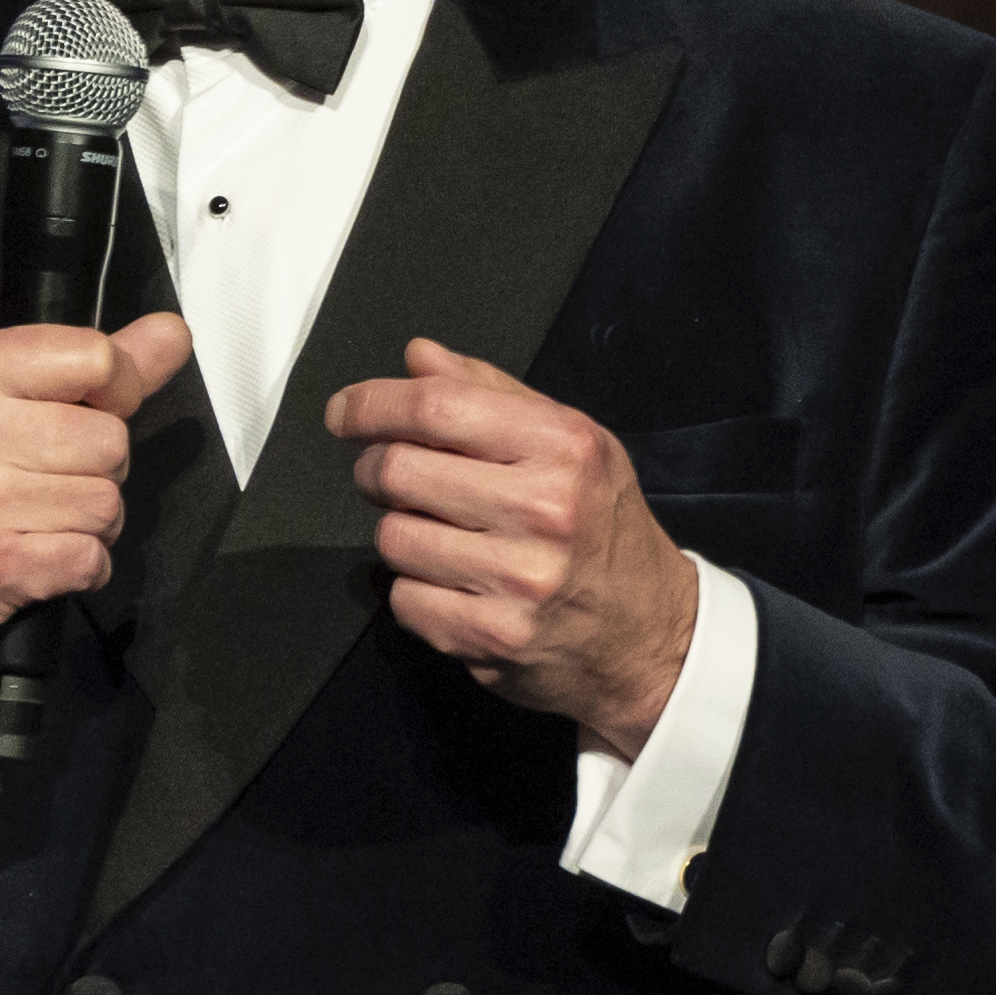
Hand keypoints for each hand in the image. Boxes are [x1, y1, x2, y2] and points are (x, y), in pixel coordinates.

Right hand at [0, 313, 193, 687]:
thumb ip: (81, 368)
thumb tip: (169, 334)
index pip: (95, 356)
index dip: (115, 392)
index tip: (91, 412)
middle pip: (111, 438)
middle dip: (94, 471)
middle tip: (38, 485)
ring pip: (108, 502)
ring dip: (86, 525)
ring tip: (32, 525)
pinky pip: (91, 558)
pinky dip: (77, 569)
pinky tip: (34, 562)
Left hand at [326, 338, 699, 761]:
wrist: (650, 634)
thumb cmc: (604, 529)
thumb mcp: (571, 444)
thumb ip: (492, 393)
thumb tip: (419, 357)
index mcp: (562, 448)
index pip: (436, 407)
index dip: (372, 404)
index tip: (344, 411)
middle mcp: (543, 510)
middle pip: (399, 469)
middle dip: (376, 468)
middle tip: (388, 474)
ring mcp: (517, 580)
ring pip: (392, 537)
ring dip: (400, 531)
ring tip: (440, 533)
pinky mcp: (492, 636)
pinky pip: (404, 598)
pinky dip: (415, 589)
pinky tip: (455, 583)